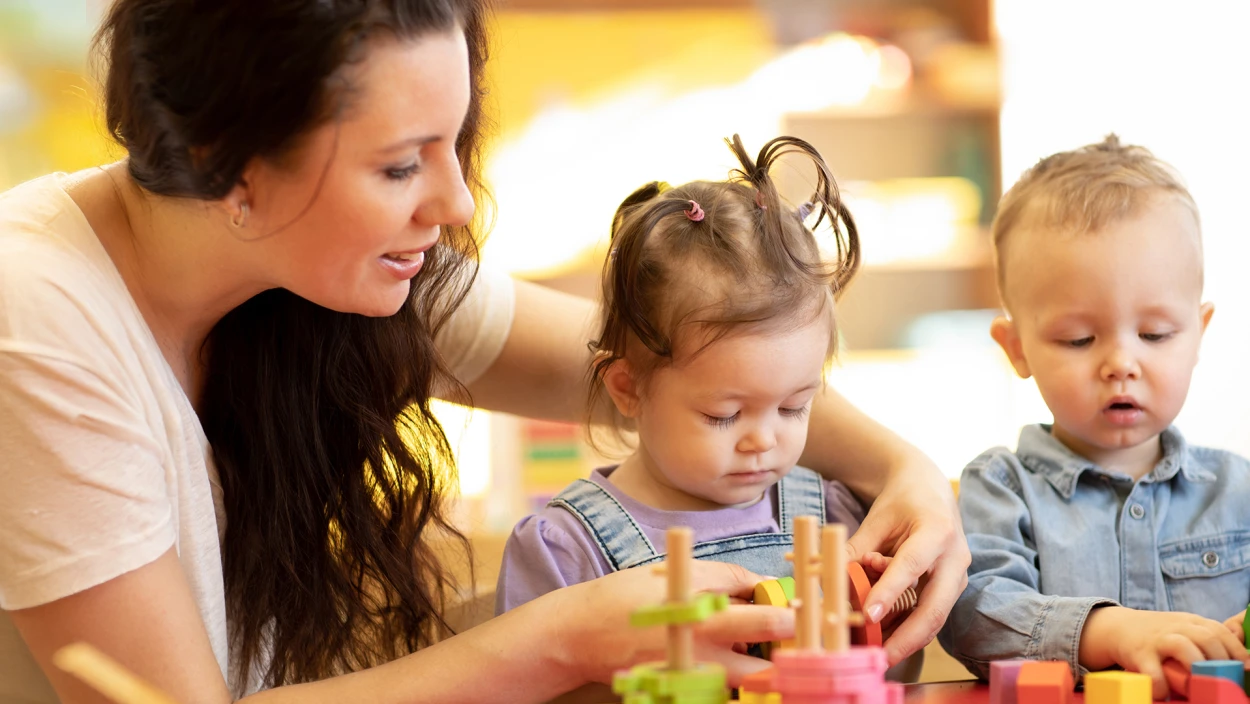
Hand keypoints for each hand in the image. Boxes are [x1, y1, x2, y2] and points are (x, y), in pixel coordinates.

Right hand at [549, 560, 793, 686]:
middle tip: (792, 636)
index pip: (765, 615)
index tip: (805, 607)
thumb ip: (720, 576)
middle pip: (767, 655)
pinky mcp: (681, 693)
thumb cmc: (624, 596)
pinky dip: (732, 683)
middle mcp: (704, 651)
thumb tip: (757, 582)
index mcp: (705, 615)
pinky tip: (727, 668)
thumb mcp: (672, 572)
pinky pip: (720, 694)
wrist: (578, 635)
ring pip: (749, 682)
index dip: (791, 611)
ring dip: (761, 668)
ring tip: (757, 653)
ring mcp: (694, 677)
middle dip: (787, 646)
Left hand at [845, 458, 968, 664]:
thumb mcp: (876, 520)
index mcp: (937, 532)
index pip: (911, 566)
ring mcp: (958, 577)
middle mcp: (955, 558)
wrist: (931, 490)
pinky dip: (908, 630)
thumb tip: (823, 578)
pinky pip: (931, 615)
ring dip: (906, 640)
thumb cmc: (902, 502)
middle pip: (935, 608)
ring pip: (935, 619)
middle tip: (879, 657)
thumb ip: (854, 550)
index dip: (889, 593)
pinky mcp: (952, 589)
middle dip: (907, 638)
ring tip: (875, 654)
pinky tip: (884, 640)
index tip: (868, 616)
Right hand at [1080, 606, 1248, 699]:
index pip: (1221, 632)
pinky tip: (1166, 693)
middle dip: (1221, 662)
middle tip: (1224, 682)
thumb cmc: (1160, 634)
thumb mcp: (1186, 628)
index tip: (1246, 670)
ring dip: (1195, 669)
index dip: (1238, 652)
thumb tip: (1246, 659)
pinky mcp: (1139, 654)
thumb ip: (1211, 638)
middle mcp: (1176, 628)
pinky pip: (1154, 673)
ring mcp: (1157, 640)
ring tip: (1200, 687)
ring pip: (1182, 647)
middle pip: (1207, 637)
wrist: (1117, 627)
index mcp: (1192, 622)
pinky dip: (1163, 686)